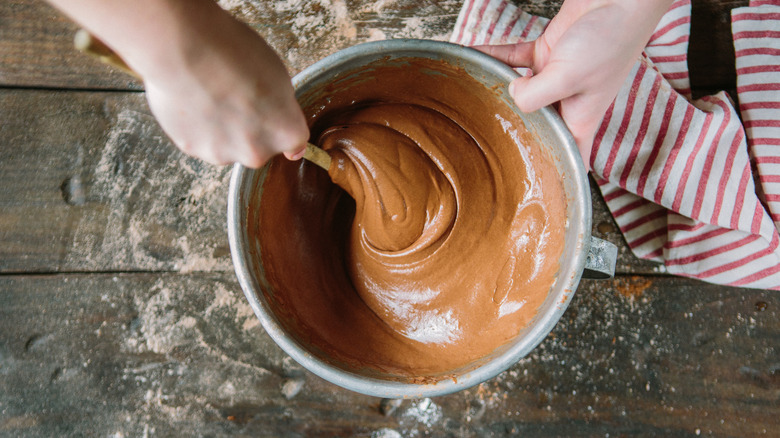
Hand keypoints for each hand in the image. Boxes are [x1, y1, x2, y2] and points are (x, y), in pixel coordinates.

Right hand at [49, 0, 308, 167]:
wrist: (180, 44)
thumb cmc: (229, 46)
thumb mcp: (270, 69)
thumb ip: (277, 102)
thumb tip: (275, 122)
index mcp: (286, 128)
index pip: (296, 145)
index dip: (283, 132)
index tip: (277, 126)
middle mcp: (258, 150)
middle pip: (258, 150)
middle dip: (247, 128)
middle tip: (231, 96)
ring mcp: (223, 154)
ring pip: (226, 147)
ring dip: (220, 128)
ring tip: (206, 93)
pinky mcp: (192, 150)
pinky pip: (199, 142)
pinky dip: (195, 127)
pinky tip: (188, 99)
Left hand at [475, 0, 672, 168]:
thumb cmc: (610, 39)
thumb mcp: (569, 76)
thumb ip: (534, 94)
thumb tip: (509, 94)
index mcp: (581, 118)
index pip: (570, 157)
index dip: (557, 176)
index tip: (537, 193)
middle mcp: (568, 101)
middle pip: (536, 126)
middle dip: (514, 134)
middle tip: (484, 147)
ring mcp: (556, 76)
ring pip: (520, 91)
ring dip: (496, 92)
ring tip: (470, 100)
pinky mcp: (548, 51)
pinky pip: (513, 58)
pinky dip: (493, 56)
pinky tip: (473, 55)